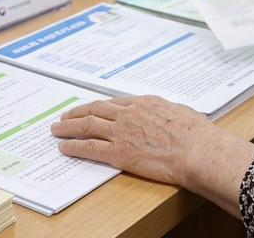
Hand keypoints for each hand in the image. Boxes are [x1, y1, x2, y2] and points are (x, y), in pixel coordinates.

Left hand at [51, 95, 253, 215]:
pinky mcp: (118, 152)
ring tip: (57, 129)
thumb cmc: (196, 133)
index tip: (90, 108)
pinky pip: (89, 148)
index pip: (114, 103)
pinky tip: (64, 147)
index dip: (99, 106)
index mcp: (144, 102)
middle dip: (77, 113)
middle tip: (65, 116)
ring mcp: (121, 132)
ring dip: (69, 127)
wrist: (196, 150)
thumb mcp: (179, 112)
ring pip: (87, 126)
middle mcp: (128, 114)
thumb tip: (164, 115)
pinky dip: (74, 146)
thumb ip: (164, 112)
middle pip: (95, 110)